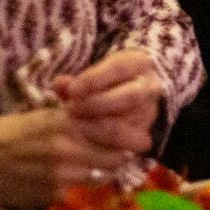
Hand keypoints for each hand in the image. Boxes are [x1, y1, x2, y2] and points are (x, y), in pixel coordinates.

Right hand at [0, 106, 126, 208]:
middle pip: (116, 157)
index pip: (113, 129)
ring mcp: (61, 178)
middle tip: (123, 154)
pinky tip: (76, 186)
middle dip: (122, 156)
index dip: (133, 135)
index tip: (143, 138)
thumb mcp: (39, 117)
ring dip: (104, 174)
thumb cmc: (4, 135)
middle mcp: (67, 150)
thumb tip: (103, 115)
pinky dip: (84, 191)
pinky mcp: (53, 199)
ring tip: (97, 169)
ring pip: (102, 178)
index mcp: (63, 124)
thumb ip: (72, 118)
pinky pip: (82, 195)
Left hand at [53, 49, 165, 163]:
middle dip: (96, 105)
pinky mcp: (142, 137)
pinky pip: (123, 145)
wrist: (125, 95)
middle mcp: (150, 88)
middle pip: (129, 97)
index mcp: (140, 63)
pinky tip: (81, 142)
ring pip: (127, 124)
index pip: (120, 68)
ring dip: (95, 128)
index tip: (71, 90)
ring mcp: (149, 114)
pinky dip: (99, 145)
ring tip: (73, 126)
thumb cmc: (102, 82)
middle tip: (70, 109)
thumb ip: (74, 81)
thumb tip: (59, 85)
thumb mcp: (91, 74)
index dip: (94, 80)